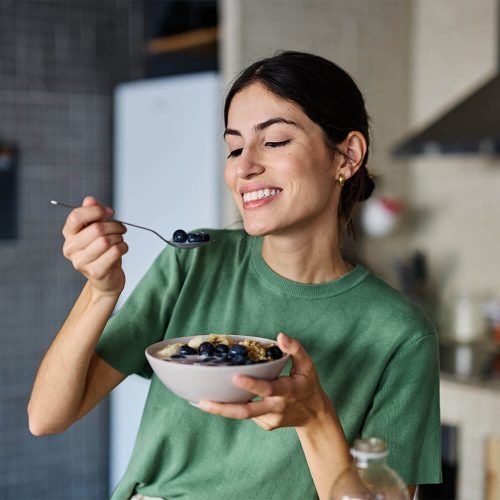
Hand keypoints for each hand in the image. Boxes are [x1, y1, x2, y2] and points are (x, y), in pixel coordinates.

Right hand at [62, 196, 127, 296]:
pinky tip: (122, 248)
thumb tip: (89, 200)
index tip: (109, 212)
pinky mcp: (95, 272)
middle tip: (122, 228)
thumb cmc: (102, 251)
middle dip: (114, 225)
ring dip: (119, 237)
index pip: (76, 216)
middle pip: (96, 229)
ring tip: (120, 239)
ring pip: (106, 241)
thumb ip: (93, 214)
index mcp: (68, 235)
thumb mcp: (97, 230)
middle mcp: (70, 249)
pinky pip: (114, 252)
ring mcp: (81, 262)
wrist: (107, 278)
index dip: (96, 210)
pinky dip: (123, 247)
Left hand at [198, 333, 332, 430]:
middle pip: (247, 411)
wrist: (314, 415)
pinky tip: (232, 396)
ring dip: (223, 408)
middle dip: (224, 408)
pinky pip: (249, 414)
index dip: (251, 384)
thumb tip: (280, 335)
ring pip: (244, 414)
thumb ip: (295, 349)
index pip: (267, 388)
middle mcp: (277, 407)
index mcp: (287, 391)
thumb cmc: (308, 384)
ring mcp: (270, 419)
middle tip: (203, 402)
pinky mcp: (266, 425)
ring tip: (202, 401)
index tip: (235, 377)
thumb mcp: (307, 365)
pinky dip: (238, 404)